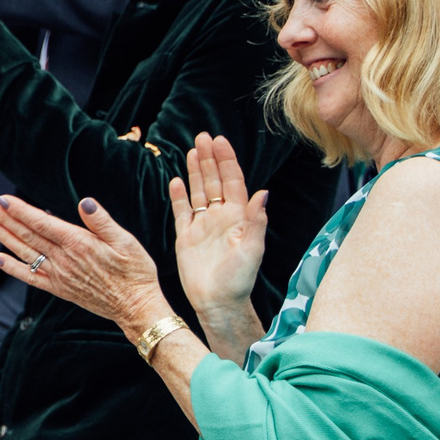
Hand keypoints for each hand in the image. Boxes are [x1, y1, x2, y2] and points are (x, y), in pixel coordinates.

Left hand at [0, 190, 171, 332]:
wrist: (135, 306)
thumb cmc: (135, 271)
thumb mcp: (126, 241)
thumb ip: (102, 222)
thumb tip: (85, 203)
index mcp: (79, 243)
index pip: (42, 222)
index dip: (20, 210)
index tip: (2, 199)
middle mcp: (63, 259)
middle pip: (28, 235)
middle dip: (5, 218)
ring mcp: (58, 275)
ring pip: (25, 252)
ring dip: (5, 237)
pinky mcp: (58, 289)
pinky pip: (30, 277)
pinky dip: (12, 268)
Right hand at [170, 133, 267, 325]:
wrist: (217, 303)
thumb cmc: (239, 280)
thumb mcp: (252, 250)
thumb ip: (256, 221)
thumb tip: (263, 192)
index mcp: (238, 218)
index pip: (233, 182)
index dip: (227, 161)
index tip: (220, 141)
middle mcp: (221, 218)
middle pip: (214, 181)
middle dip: (210, 159)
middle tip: (203, 136)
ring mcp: (203, 226)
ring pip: (198, 192)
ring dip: (195, 171)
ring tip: (192, 151)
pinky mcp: (186, 237)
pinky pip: (181, 211)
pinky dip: (178, 196)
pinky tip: (176, 181)